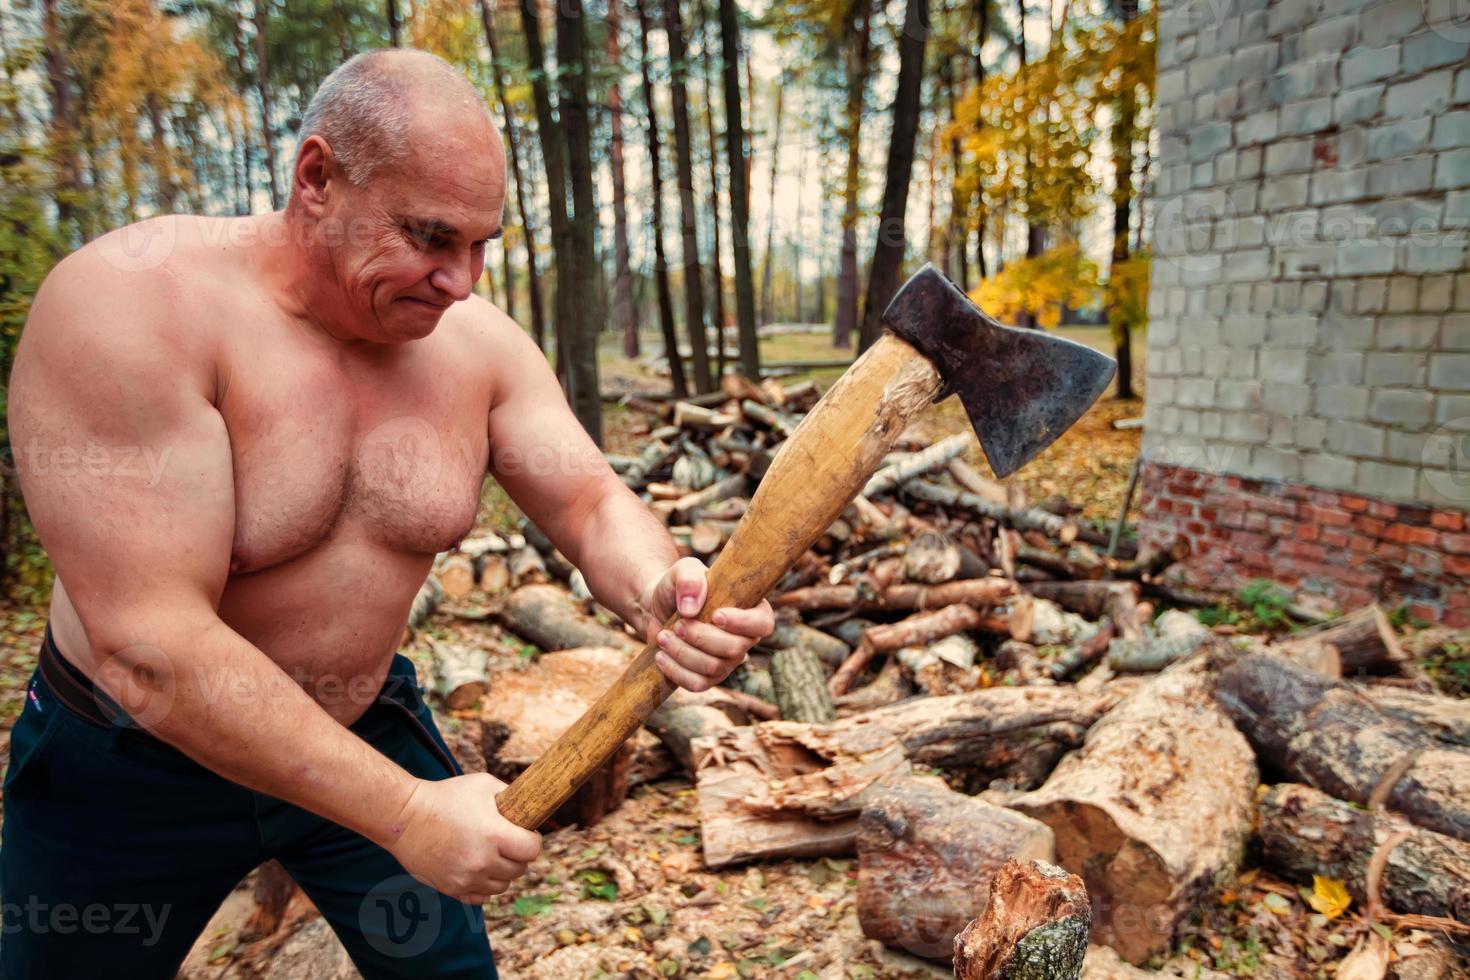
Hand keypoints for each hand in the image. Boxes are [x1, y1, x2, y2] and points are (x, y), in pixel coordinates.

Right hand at [385, 773, 541, 904]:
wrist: (405, 817)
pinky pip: (482, 898)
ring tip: (491, 854)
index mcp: (493, 834)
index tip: (526, 834)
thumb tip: (529, 807)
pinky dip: (484, 886)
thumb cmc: (446, 796)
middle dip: (517, 855)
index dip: (532, 840)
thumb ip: (510, 797)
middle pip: (519, 869)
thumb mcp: (483, 785)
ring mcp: (466, 878)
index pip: (532, 850)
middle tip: (507, 843)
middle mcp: (482, 861)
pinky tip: (479, 869)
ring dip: (502, 872)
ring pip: (503, 886)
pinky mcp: (452, 889)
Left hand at [639, 556, 775, 691]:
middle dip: (701, 638)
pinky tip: (661, 655)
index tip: (716, 615)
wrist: (658, 607)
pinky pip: (697, 684)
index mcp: (750, 609)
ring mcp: (727, 661)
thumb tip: (691, 608)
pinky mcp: (707, 678)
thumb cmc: (679, 587)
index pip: (763, 623)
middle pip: (735, 649)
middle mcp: (744, 639)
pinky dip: (676, 671)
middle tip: (677, 625)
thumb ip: (690, 578)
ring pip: (714, 667)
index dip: (744, 623)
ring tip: (663, 636)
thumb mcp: (683, 570)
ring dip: (683, 653)